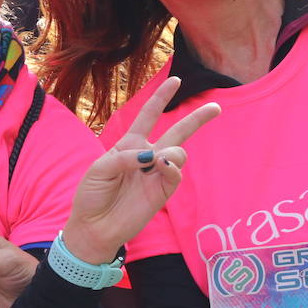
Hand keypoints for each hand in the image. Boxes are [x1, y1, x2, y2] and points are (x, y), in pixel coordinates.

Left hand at [62, 77, 219, 263]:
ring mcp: (156, 174)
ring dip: (173, 150)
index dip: (161, 98)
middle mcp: (147, 156)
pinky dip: (172, 167)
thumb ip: (124, 156)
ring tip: (158, 161)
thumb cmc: (92, 195)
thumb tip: (153, 156)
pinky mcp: (163, 192)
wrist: (93, 227)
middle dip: (196, 118)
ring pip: (179, 152)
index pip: (149, 116)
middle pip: (177, 131)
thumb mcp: (99, 168)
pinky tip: (162, 167)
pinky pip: (176, 174)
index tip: (175, 80)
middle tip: (216, 107)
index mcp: (129, 144)